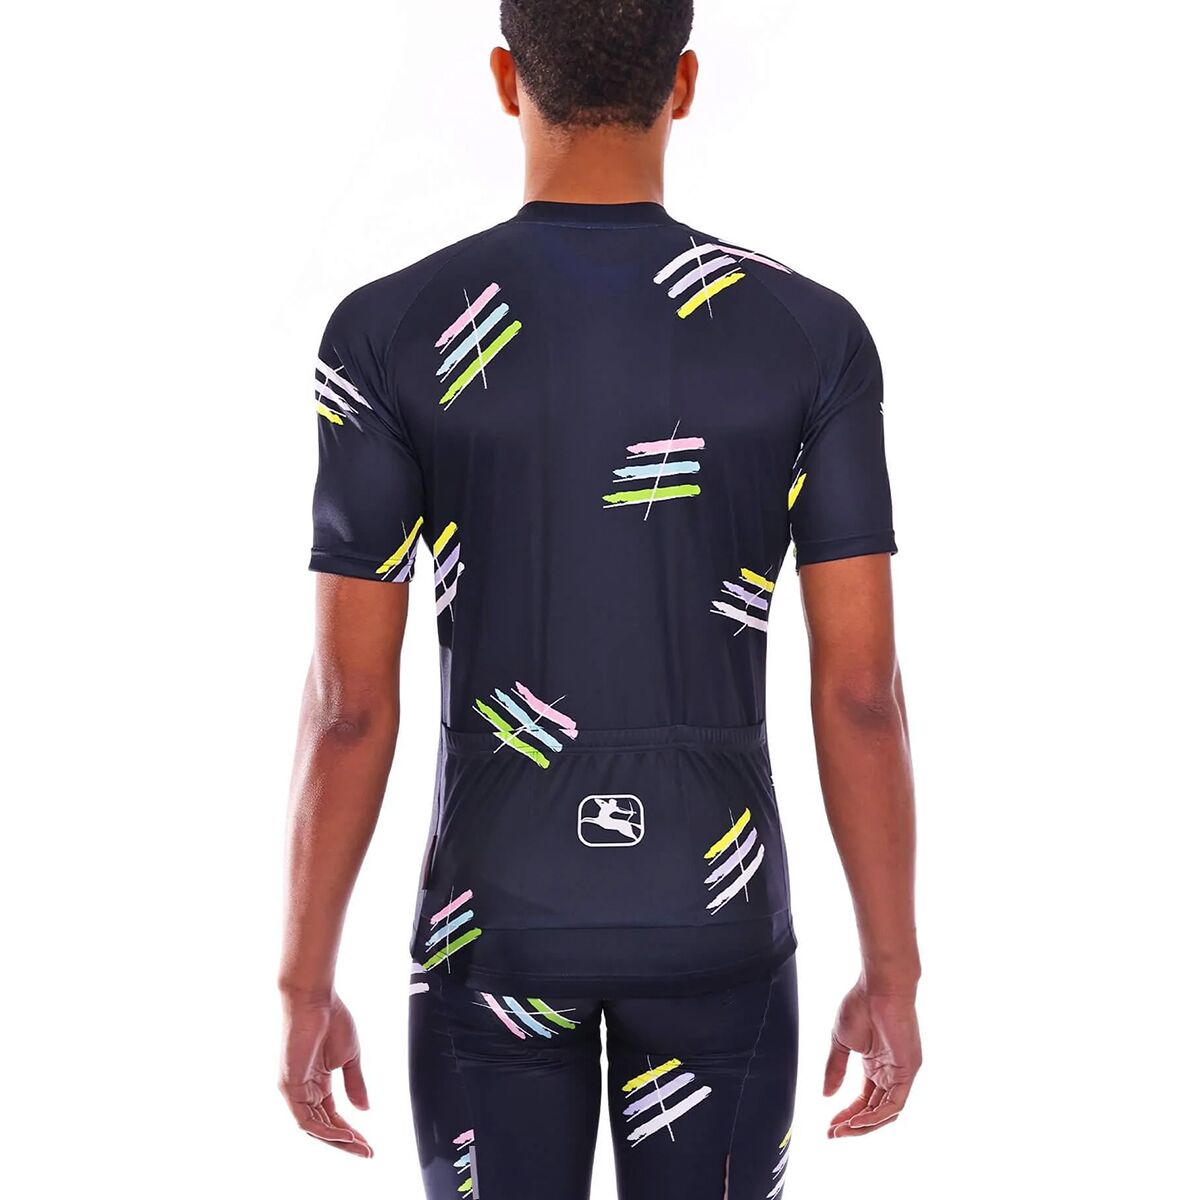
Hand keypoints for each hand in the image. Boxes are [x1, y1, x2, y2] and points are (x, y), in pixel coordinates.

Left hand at [279, 992, 372, 1156]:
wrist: (316, 998)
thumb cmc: (332, 1019)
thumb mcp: (350, 1057)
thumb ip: (355, 1084)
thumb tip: (364, 1109)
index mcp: (317, 1082)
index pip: (332, 1115)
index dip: (351, 1131)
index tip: (369, 1144)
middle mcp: (303, 1089)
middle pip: (324, 1125)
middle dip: (346, 1142)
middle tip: (367, 1152)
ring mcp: (295, 1089)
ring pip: (314, 1127)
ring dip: (337, 1139)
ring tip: (359, 1146)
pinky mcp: (289, 1086)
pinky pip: (305, 1118)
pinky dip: (325, 1129)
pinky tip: (344, 1134)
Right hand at [824, 980, 920, 1137]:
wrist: (878, 987)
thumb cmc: (861, 1005)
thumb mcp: (841, 1042)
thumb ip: (835, 1069)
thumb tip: (826, 1095)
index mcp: (875, 1065)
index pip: (864, 1100)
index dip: (847, 1115)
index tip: (829, 1125)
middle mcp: (890, 1072)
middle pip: (874, 1110)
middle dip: (853, 1125)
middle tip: (833, 1133)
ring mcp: (900, 1073)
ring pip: (886, 1112)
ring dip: (863, 1125)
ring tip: (842, 1130)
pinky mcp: (908, 1071)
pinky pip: (894, 1103)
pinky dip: (877, 1115)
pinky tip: (857, 1120)